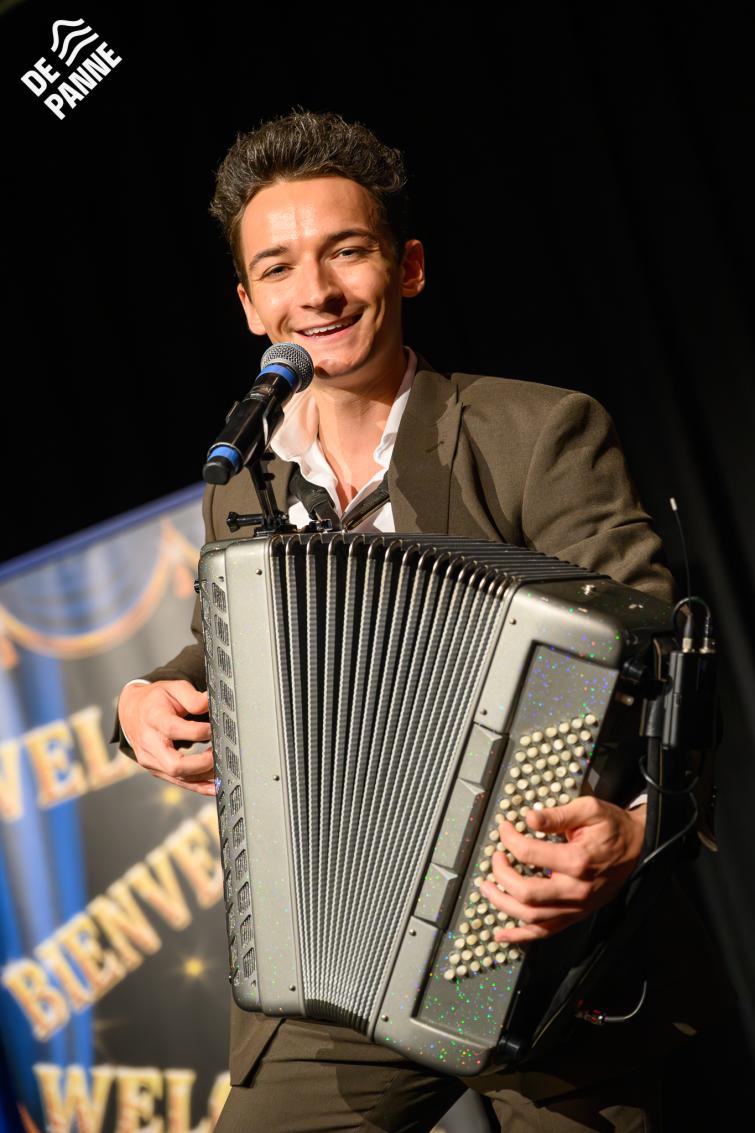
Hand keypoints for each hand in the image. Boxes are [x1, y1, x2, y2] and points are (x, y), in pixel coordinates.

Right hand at [118, 680, 214, 795]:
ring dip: (204, 776)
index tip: (214, 728)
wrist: (132, 712)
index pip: (174, 729)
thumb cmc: (156, 700)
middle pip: (174, 764)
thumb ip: (193, 697)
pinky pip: (179, 783)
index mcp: (153, 718)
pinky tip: (215, 786)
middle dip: (201, 764)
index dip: (198, 731)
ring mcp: (150, 760)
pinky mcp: (156, 770)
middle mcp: (149, 743)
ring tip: (223, 766)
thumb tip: (211, 703)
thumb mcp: (173, 688)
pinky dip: (199, 786)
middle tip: (219, 753)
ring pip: (178, 777)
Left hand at [479, 797, 645, 942]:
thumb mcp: (589, 809)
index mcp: (578, 861)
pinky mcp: (576, 915)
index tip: (504, 828)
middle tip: (495, 857)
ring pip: (531, 918)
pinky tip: (502, 934)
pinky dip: (521, 936)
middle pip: (526, 892)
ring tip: (486, 889)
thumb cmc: (612, 828)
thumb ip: (558, 814)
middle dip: (501, 874)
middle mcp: (576, 890)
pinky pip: (545, 932)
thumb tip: (529, 817)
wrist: (638, 847)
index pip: (529, 854)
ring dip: (503, 905)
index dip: (510, 839)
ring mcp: (576, 907)